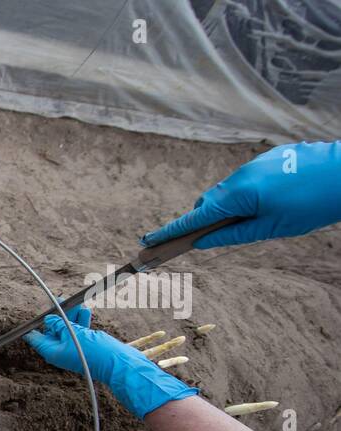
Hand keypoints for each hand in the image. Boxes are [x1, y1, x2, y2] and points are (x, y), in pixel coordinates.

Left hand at [23, 305, 196, 419]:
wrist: (118, 363)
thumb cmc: (94, 351)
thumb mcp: (73, 334)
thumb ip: (60, 325)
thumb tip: (49, 320)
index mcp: (52, 351)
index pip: (35, 337)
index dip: (33, 325)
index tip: (33, 314)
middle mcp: (60, 351)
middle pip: (53, 330)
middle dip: (58, 314)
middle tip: (60, 298)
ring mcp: (73, 348)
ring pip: (68, 328)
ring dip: (72, 315)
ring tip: (75, 302)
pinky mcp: (85, 345)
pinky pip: (79, 330)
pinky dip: (81, 321)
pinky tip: (85, 311)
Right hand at [142, 141, 340, 249]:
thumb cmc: (313, 203)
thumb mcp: (271, 227)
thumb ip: (234, 233)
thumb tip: (205, 240)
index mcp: (238, 194)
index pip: (195, 216)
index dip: (171, 231)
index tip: (148, 239)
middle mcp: (241, 175)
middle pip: (210, 201)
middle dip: (204, 219)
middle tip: (203, 239)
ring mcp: (256, 163)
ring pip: (230, 190)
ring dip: (231, 206)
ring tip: (255, 218)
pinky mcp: (271, 158)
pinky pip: (248, 178)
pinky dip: (248, 193)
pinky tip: (273, 200)